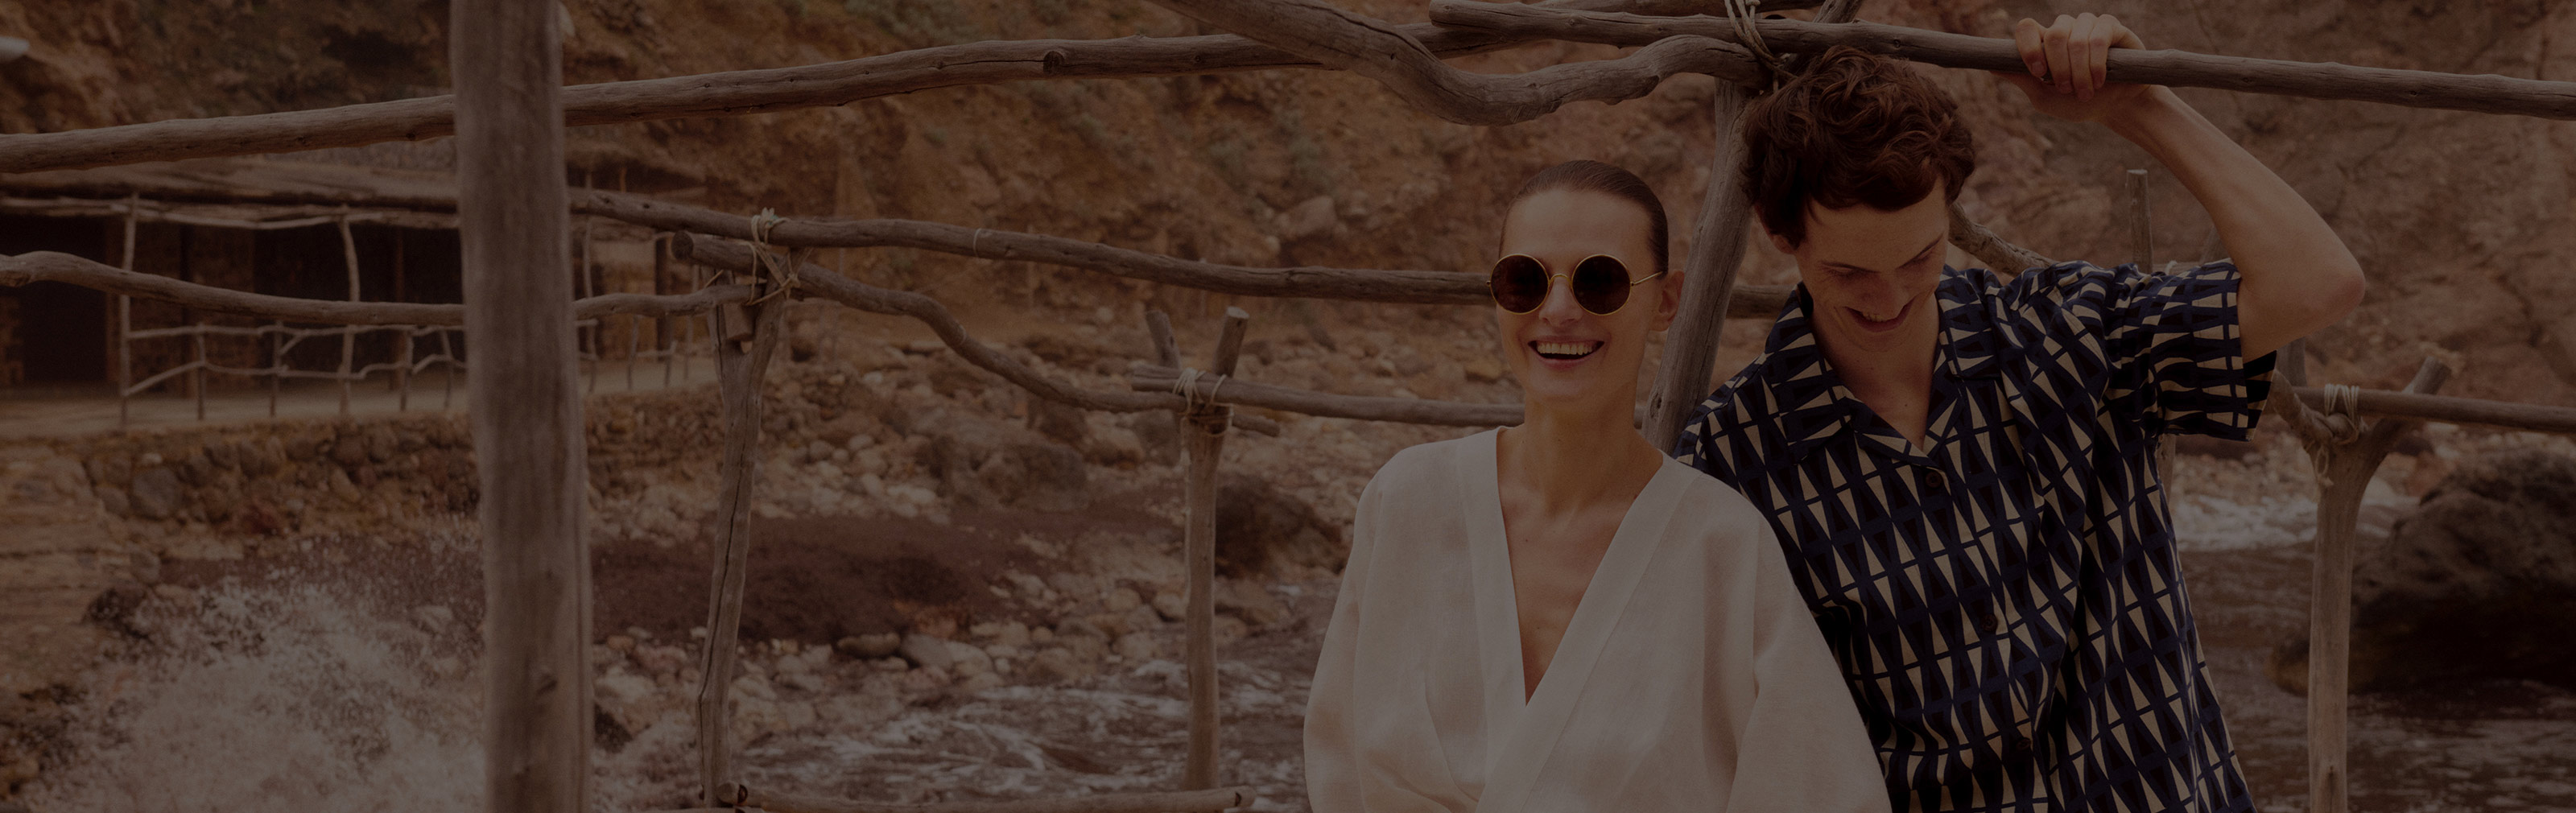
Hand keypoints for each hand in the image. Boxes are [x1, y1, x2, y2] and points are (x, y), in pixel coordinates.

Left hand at [1994, 13, 2154, 123]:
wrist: (2115, 107)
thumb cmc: (2076, 103)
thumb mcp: (2044, 97)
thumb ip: (2022, 80)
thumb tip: (1991, 66)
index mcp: (2044, 41)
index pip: (2026, 28)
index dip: (2028, 47)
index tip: (2038, 73)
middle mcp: (2065, 28)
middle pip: (2053, 34)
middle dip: (2059, 68)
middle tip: (2066, 90)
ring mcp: (2088, 25)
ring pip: (2076, 39)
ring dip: (2080, 71)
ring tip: (2086, 92)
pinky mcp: (2112, 28)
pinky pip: (2099, 38)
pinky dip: (2097, 64)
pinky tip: (2099, 80)